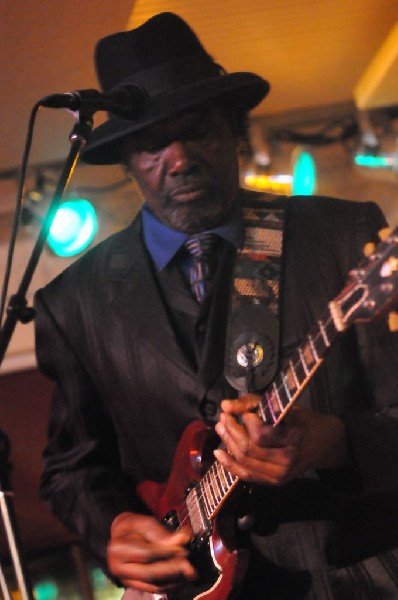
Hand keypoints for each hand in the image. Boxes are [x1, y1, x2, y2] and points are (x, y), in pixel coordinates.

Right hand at [107, 512, 195, 594]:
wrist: (123, 535)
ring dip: (173, 580)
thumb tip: (182, 539)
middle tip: (189, 565)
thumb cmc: (134, 527)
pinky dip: (168, 585)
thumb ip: (163, 533)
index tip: (183, 551)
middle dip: (172, 570)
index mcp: (119, 549)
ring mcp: (125, 579)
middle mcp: (118, 568)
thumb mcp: (146, 523)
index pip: (147, 554)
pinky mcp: (133, 585)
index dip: (167, 553)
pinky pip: (153, 589)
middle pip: (149, 573)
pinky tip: (181, 578)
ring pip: (152, 585)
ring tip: (188, 573)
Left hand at [214, 394, 347, 485]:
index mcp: (294, 438)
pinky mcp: (274, 482)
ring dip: (228, 444)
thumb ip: (253, 402)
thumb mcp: (283, 406)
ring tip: (220, 428)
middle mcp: (287, 460)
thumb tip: (225, 405)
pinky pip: (247, 475)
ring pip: (245, 462)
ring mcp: (281, 475)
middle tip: (223, 417)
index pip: (260, 434)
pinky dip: (230, 464)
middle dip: (231, 431)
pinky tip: (220, 452)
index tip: (242, 410)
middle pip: (249, 449)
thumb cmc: (302, 420)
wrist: (323, 445)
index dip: (246, 421)